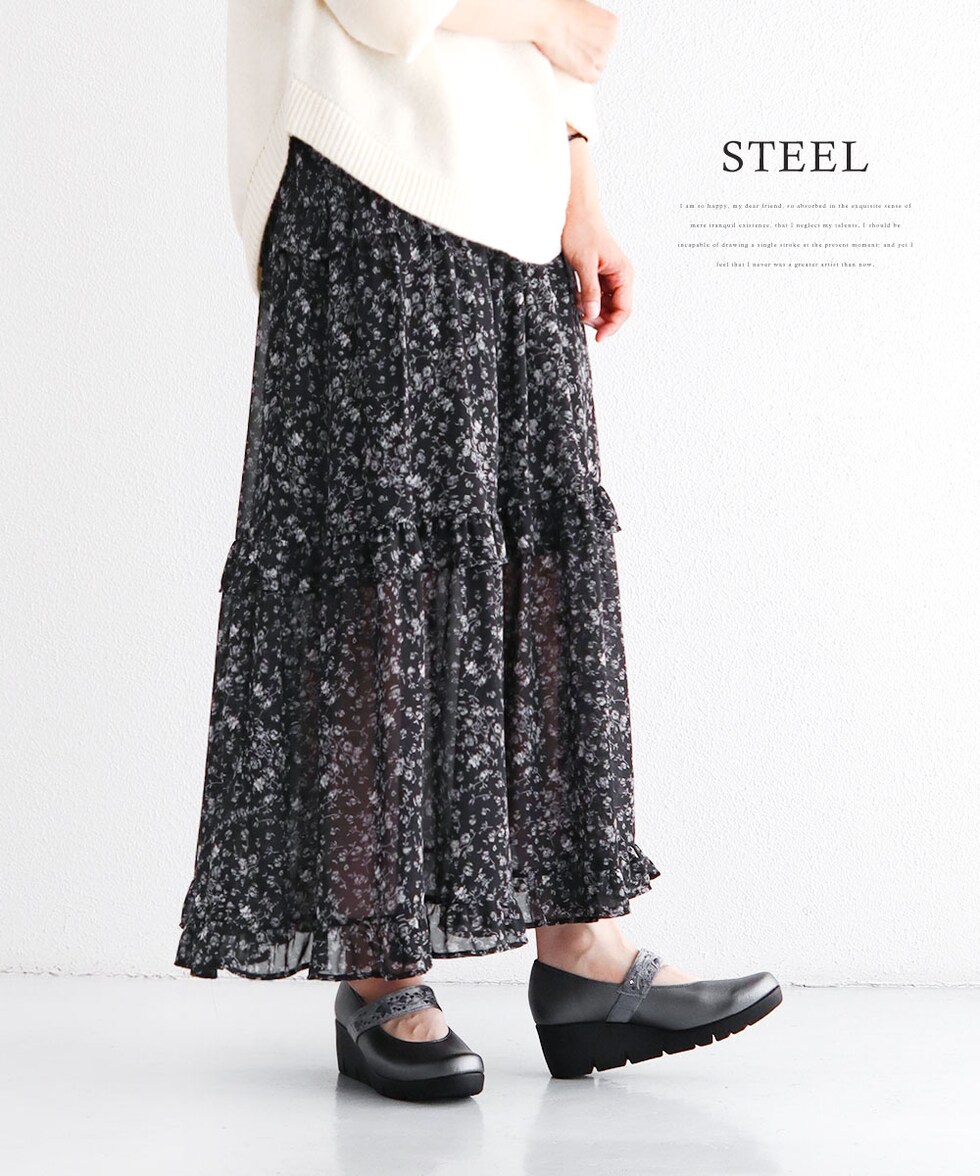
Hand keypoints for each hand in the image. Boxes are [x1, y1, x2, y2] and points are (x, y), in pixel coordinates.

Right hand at [533, 0, 617, 81]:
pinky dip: (584, 76)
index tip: (584, 41)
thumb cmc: (560, 9)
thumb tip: (588, 31)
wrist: (547, 17)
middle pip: (605, 54)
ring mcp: (599, 56)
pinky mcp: (587, 70)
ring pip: (599, 67)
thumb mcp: (585, 9)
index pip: (609, 40)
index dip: (595, 42)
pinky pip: (592, 79)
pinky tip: (575, 69)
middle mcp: (609, 40)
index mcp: (612, 24)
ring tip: (573, 57)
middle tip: (577, 49)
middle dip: (592, 53)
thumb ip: (592, 23)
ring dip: (588, 64)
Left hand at [562, 203, 633, 342]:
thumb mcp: (583, 263)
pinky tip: (576, 298)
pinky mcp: (600, 274)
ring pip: (606, 304)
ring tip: (577, 306)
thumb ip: (590, 291)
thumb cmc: (581, 230)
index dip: (612, 326)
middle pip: (616, 310)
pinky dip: (588, 301)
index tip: (598, 338)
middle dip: (600, 319)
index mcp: (623, 273)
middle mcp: (621, 275)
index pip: (624, 309)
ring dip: (593, 311)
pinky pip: (598, 295)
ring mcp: (611, 275)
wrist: (574, 210)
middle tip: (581, 319)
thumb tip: (593, 315)